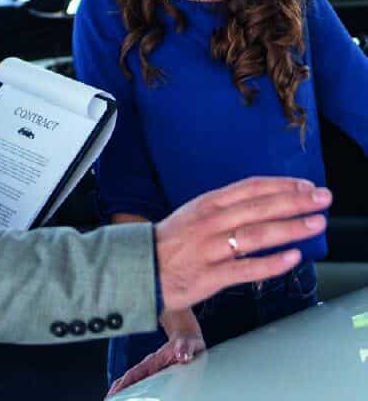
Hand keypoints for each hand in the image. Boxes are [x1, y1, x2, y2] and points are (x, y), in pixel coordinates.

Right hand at [105, 309, 203, 395]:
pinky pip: (143, 382)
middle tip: (109, 399)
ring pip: (135, 380)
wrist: (187, 337)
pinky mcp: (157, 373)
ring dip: (125, 389)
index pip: (136, 372)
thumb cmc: (188, 342)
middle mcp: (151, 365)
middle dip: (119, 387)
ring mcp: (153, 369)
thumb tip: (182, 356)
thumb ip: (185, 349)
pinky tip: (133, 397)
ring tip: (116, 400)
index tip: (114, 391)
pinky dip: (135, 389)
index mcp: (155, 360)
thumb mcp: (189, 344)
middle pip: (131, 377)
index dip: (124, 382)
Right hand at [155, 176, 330, 311]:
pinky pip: (244, 269)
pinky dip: (270, 264)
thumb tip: (264, 204)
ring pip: (255, 235)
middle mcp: (210, 222)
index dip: (281, 185)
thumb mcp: (195, 213)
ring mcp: (210, 249)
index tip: (306, 185)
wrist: (139, 266)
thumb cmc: (171, 241)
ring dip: (289, 228)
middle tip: (323, 199)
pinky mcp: (209, 277)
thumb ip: (227, 208)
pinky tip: (292, 258)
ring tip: (316, 224)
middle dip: (295, 202)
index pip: (250, 188)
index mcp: (208, 203)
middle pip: (258, 207)